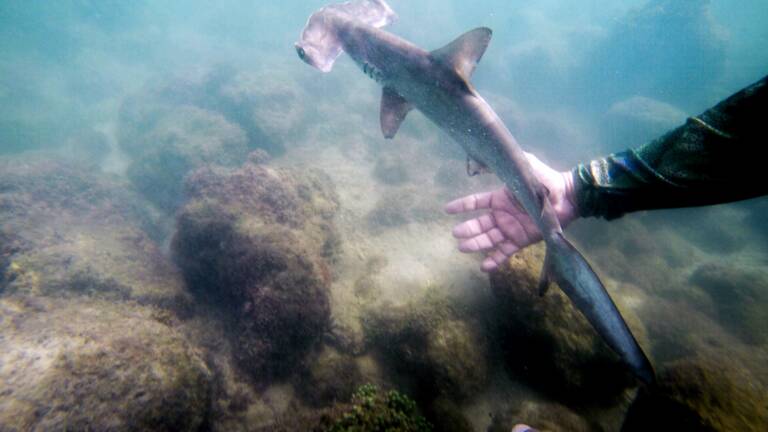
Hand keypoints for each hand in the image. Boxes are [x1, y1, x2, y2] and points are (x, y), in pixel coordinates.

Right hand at [444, 152, 577, 271]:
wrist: (567, 197)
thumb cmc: (546, 180)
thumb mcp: (524, 166)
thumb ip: (504, 166)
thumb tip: (482, 162)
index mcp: (500, 198)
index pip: (476, 203)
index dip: (462, 206)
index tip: (447, 210)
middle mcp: (502, 215)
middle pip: (480, 224)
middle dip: (467, 229)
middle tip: (456, 234)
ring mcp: (511, 229)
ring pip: (489, 239)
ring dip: (476, 244)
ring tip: (462, 248)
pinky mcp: (522, 241)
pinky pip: (505, 252)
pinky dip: (495, 260)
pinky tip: (483, 267)